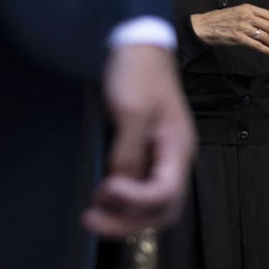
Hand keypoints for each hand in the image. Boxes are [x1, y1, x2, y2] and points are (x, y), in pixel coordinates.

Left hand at [83, 45, 195, 237]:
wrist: (137, 46)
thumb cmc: (138, 73)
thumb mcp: (131, 110)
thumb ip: (127, 152)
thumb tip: (119, 186)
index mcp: (178, 149)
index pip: (164, 193)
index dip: (133, 199)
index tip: (103, 189)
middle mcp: (175, 161)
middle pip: (162, 211)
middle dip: (127, 222)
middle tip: (90, 221)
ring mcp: (162, 160)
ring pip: (152, 207)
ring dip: (123, 217)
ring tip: (91, 216)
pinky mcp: (148, 157)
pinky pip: (141, 192)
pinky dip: (122, 204)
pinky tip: (101, 200)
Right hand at [189, 3, 268, 52]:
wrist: (204, 25)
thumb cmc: (219, 19)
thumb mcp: (237, 11)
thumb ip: (250, 15)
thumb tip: (264, 23)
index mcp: (248, 8)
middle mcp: (247, 16)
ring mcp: (243, 27)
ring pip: (265, 36)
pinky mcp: (238, 38)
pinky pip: (256, 44)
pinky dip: (265, 49)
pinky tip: (268, 52)